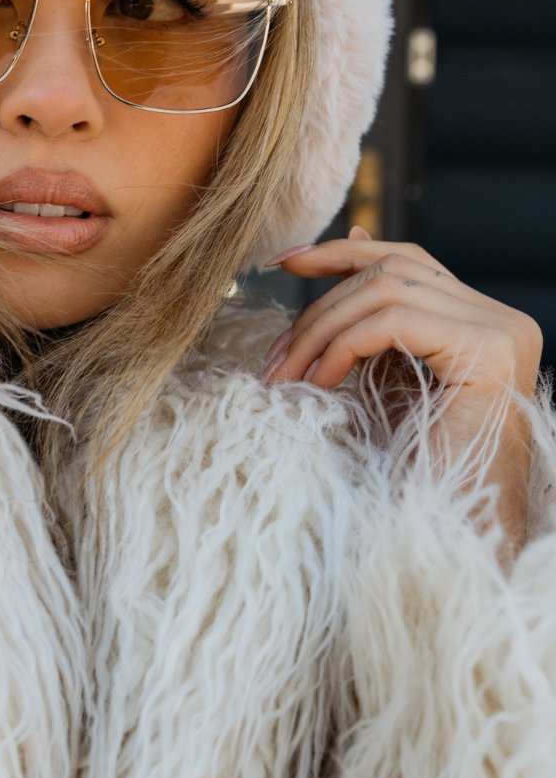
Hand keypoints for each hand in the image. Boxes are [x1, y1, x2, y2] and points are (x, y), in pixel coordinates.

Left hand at [261, 227, 542, 565]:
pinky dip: (343, 346)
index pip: (406, 261)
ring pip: (387, 290)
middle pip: (392, 272)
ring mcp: (502, 332)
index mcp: (482, 321)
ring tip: (287, 375)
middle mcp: (503, 319)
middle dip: (318, 307)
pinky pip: (394, 321)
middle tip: (274, 358)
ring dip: (321, 329)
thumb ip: (370, 323)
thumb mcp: (383, 381)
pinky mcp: (488, 354)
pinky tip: (319, 382)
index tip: (284, 262)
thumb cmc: (412, 472)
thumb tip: (350, 242)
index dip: (342, 253)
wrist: (447, 535)